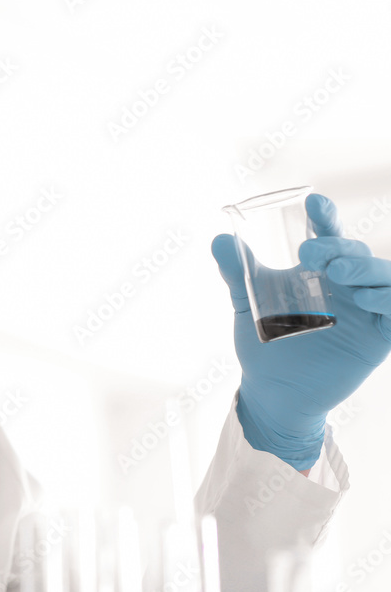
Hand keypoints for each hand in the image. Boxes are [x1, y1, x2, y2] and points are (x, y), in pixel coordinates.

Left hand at [212, 193, 390, 469]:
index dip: (326, 216)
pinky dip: (387, 300)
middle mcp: (347, 285)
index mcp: (319, 269)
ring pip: (384, 277)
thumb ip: (236, 271)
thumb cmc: (262, 342)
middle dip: (338, 247)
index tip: (313, 202)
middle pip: (356, 253)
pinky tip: (366, 299)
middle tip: (309, 254)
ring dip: (367, 269)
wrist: (271, 389)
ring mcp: (365, 310)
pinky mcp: (377, 338)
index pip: (329, 234)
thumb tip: (219, 239)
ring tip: (339, 273)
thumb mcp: (246, 301)